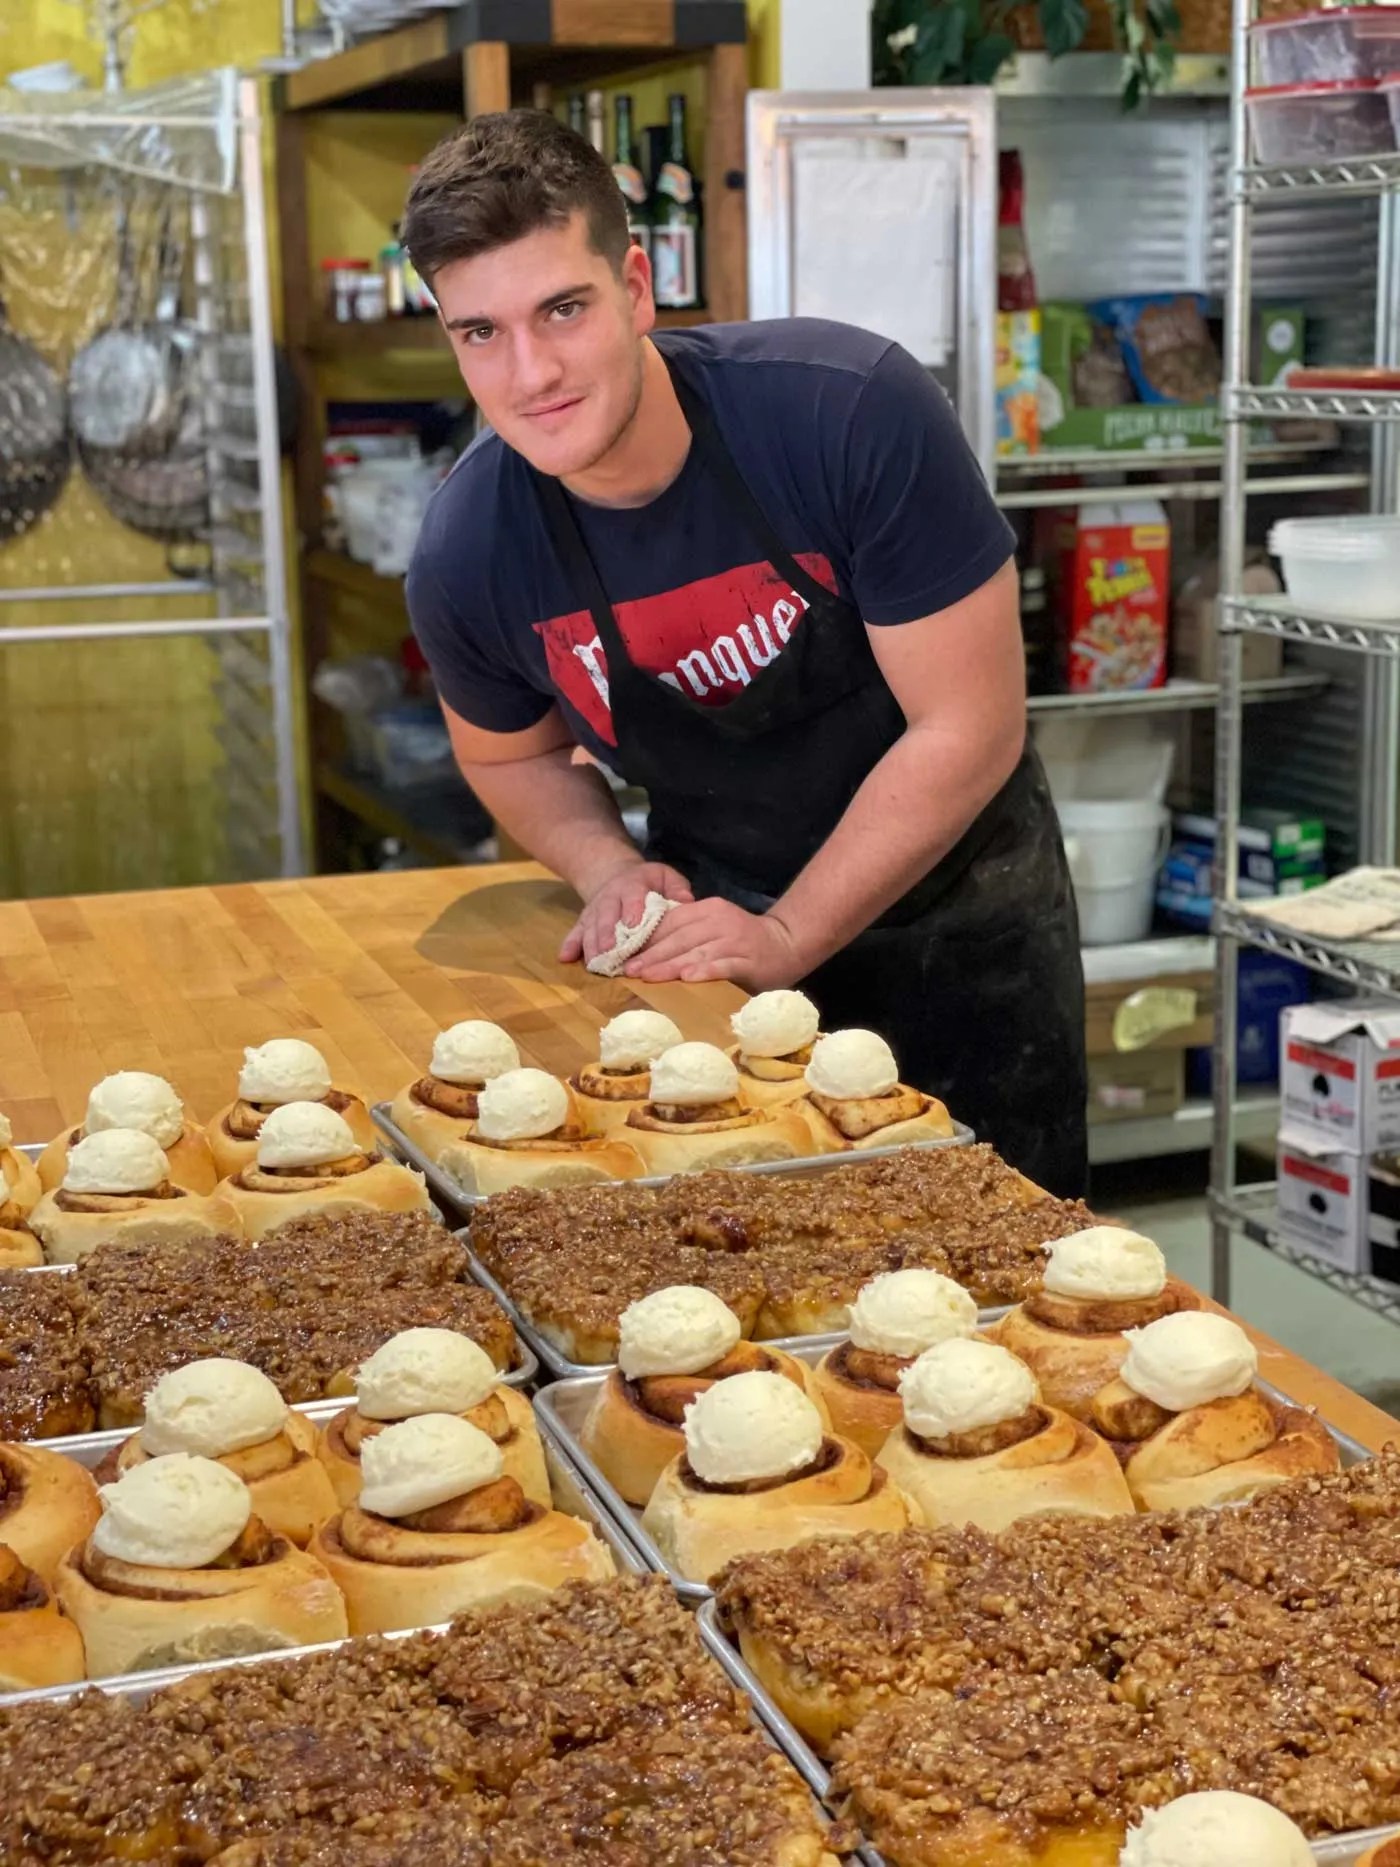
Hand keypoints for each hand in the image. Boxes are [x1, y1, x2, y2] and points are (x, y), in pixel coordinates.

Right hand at [559, 860, 693, 965]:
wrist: (616, 874)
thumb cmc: (648, 882)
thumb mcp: (665, 876)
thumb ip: (677, 888)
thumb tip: (688, 902)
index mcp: (632, 884)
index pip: (632, 895)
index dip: (631, 908)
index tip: (633, 924)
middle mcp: (610, 896)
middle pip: (606, 913)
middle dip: (607, 931)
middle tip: (610, 950)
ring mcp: (595, 910)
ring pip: (590, 926)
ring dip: (591, 944)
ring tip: (594, 962)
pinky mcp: (584, 922)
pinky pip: (575, 932)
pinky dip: (570, 945)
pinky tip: (564, 958)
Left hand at [625, 900, 803, 988]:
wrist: (788, 942)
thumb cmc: (742, 941)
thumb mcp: (712, 928)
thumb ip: (686, 933)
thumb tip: (646, 949)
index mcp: (707, 909)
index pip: (669, 922)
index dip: (645, 939)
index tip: (622, 954)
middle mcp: (719, 921)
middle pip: (678, 938)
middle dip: (650, 955)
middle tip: (626, 970)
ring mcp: (735, 940)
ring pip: (696, 951)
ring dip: (669, 965)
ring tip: (646, 977)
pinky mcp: (749, 960)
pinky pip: (724, 965)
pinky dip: (705, 971)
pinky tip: (687, 979)